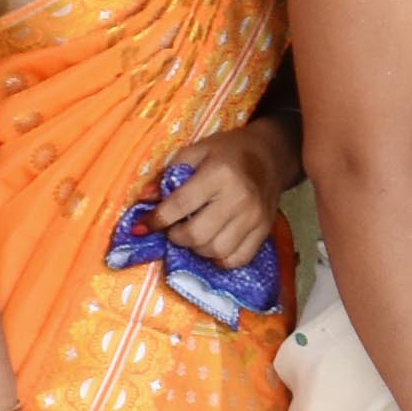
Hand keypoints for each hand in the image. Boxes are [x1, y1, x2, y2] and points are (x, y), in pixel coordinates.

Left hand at [151, 125, 293, 264]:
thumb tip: (145, 199)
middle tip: (173, 229)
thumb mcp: (195, 151)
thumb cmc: (228, 151)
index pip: (181, 204)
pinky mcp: (264, 230)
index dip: (157, 219)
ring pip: (216, 251)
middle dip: (176, 237)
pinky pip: (237, 259)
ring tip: (193, 235)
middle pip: (198, 234)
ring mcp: (254, 217)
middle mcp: (239, 198)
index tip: (141, 227)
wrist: (270, 155)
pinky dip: (219, 259)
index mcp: (219, 173)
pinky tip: (212, 244)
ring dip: (196, 249)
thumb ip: (169, 174)